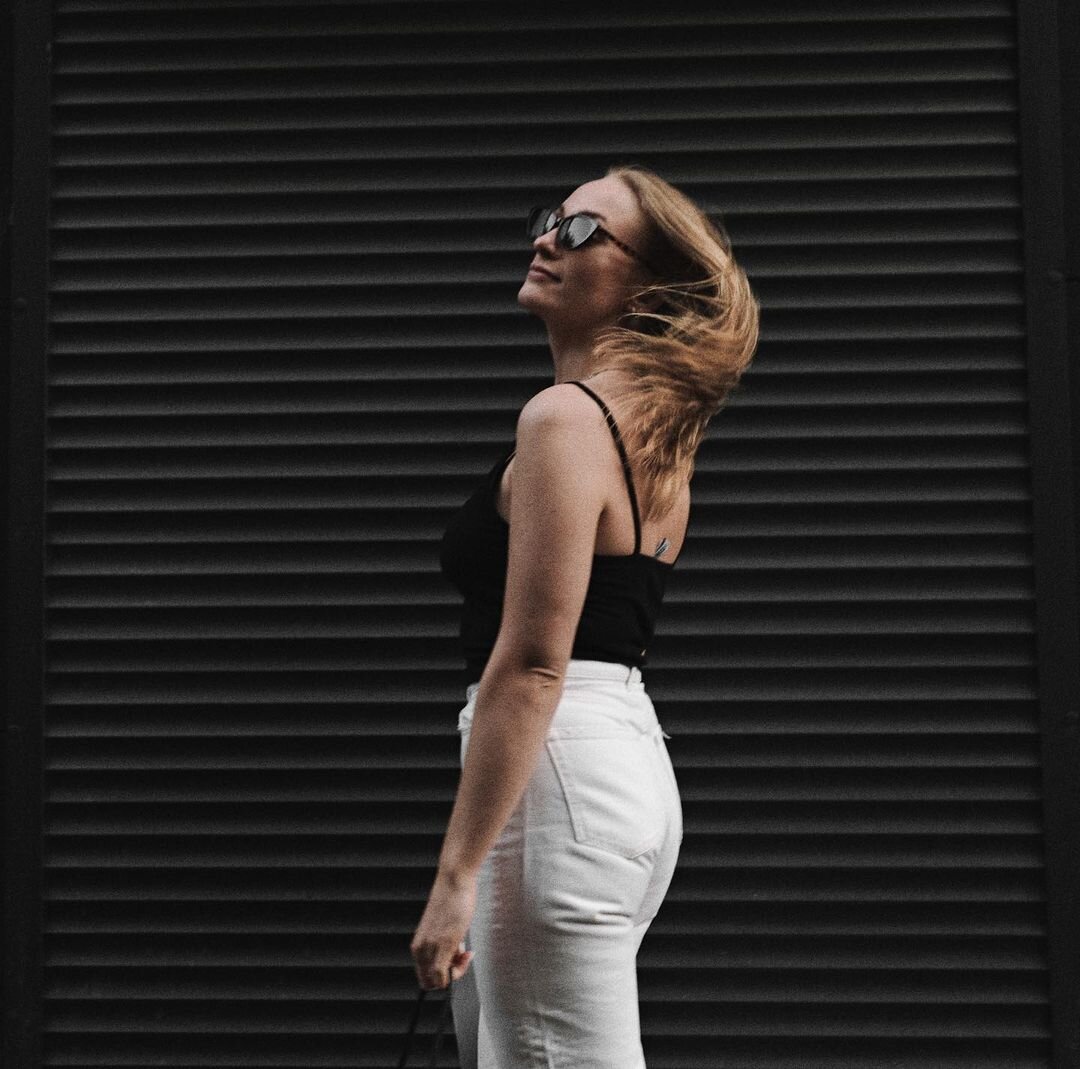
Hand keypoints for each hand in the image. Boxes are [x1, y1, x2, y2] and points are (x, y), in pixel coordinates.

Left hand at [410, 869, 476, 989]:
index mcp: (417, 946)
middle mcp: (420, 949)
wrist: (454, 880)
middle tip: (461, 957)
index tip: (454, 960)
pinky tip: (466, 952)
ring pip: (440, 982)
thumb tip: (453, 961)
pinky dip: (458, 972)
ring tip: (464, 948)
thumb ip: (442, 946)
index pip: (425, 978)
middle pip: (431, 983)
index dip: (441, 975)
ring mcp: (431, 948)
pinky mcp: (445, 943)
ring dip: (456, 971)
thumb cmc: (451, 901)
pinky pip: (445, 976)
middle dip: (449, 976)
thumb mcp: (442, 928)